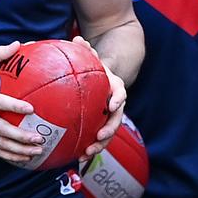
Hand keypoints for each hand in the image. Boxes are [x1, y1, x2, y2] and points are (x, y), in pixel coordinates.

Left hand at [71, 36, 126, 161]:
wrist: (101, 79)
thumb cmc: (94, 68)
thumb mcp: (92, 58)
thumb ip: (86, 51)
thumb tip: (77, 40)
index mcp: (115, 87)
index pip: (120, 93)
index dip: (117, 99)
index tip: (111, 105)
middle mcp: (115, 104)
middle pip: (116, 118)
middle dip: (109, 130)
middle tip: (100, 137)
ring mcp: (108, 117)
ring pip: (108, 133)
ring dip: (99, 145)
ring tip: (86, 154)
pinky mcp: (99, 126)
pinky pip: (96, 139)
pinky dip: (89, 148)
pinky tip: (76, 158)